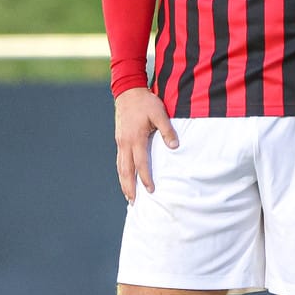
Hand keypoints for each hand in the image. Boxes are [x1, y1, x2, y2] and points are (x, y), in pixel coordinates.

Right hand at [114, 87, 176, 201]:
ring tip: (128, 196)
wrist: (127, 91)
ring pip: (120, 167)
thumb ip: (167, 130)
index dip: (145, 178)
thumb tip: (175, 147)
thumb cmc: (145, 102)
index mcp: (135, 138)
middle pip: (125, 171)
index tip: (151, 190)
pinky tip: (125, 178)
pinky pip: (119, 160)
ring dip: (124, 182)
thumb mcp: (159, 113)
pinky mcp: (119, 139)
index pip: (141, 163)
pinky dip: (122, 172)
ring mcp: (120, 142)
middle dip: (129, 188)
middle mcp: (125, 143)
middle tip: (133, 203)